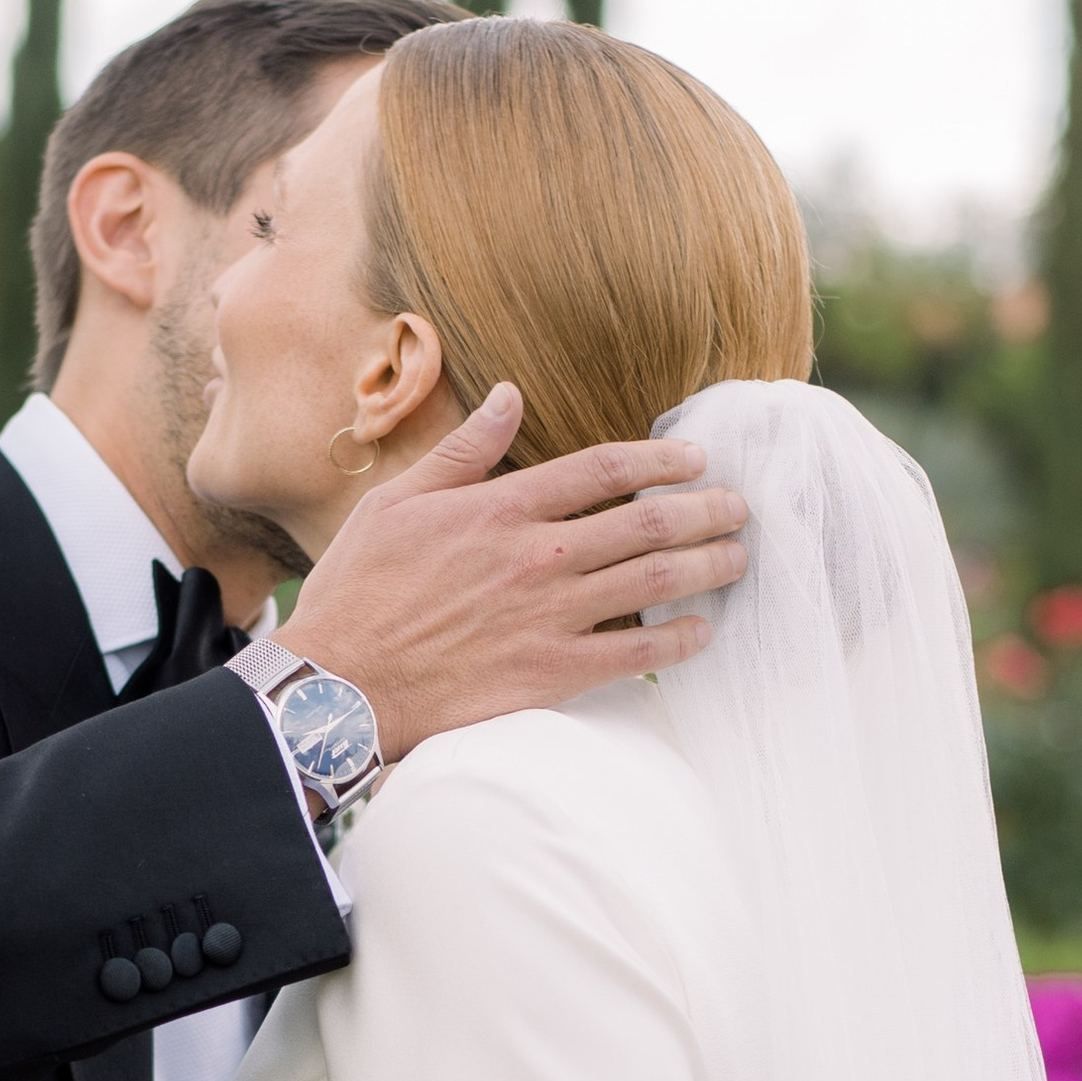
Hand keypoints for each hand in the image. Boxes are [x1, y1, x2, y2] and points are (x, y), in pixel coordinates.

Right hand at [278, 382, 748, 756]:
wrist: (342, 685)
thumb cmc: (358, 591)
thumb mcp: (397, 502)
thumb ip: (462, 450)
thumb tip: (509, 395)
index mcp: (501, 507)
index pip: (603, 468)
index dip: (660, 457)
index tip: (695, 457)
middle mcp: (537, 555)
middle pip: (646, 520)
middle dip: (705, 509)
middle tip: (739, 506)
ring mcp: (549, 616)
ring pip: (654, 580)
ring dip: (708, 565)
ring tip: (738, 556)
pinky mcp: (550, 672)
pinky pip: (635, 652)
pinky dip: (678, 639)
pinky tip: (702, 630)